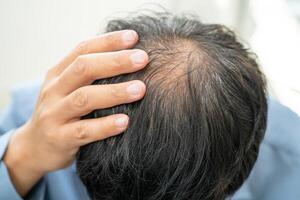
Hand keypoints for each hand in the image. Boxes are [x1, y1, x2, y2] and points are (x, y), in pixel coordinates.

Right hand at [3, 30, 147, 195]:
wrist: (34, 148)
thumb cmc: (62, 114)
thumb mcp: (68, 90)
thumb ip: (89, 75)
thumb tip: (128, 58)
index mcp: (58, 74)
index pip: (83, 49)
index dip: (108, 41)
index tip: (134, 36)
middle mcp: (54, 90)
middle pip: (84, 68)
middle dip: (115, 61)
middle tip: (143, 58)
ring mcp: (54, 114)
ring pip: (84, 98)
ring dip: (114, 92)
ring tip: (141, 89)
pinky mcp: (59, 139)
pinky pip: (84, 131)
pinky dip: (105, 126)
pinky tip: (125, 122)